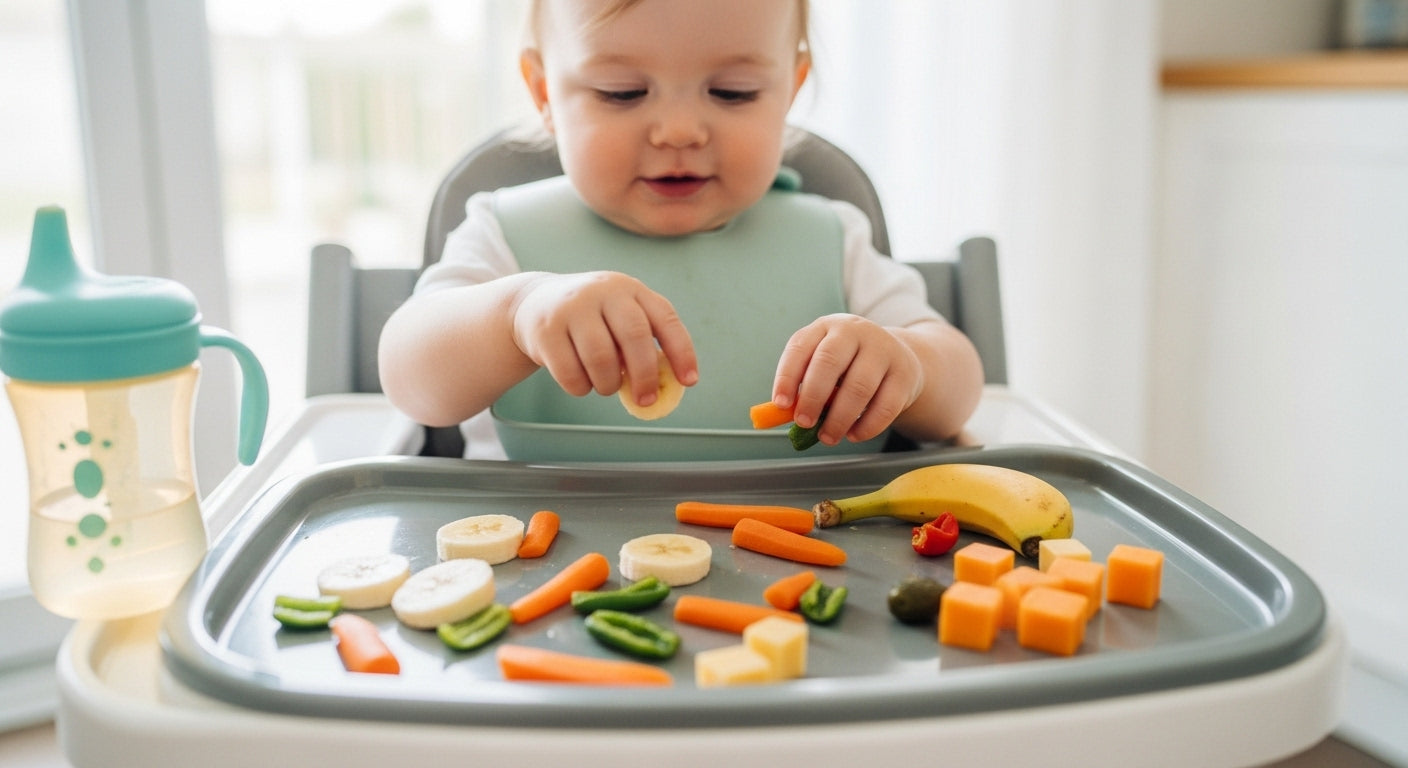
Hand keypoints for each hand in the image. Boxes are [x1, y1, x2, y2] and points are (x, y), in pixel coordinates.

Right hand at [510, 271, 696, 405]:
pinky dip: (581, 388)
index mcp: (630, 289)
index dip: (681, 352)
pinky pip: (570, 373)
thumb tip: (664, 387)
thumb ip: (642, 345)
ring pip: (601, 359)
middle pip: (634, 337)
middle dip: (645, 376)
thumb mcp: (618, 319)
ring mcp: (572, 308)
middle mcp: (603, 291)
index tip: (689, 381)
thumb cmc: (592, 321)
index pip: (665, 319)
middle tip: (646, 400)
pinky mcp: (545, 329)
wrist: (533, 304)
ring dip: (608, 384)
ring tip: (606, 385)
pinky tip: (581, 382)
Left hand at [772, 314, 922, 445]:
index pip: (800, 347)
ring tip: (827, 437)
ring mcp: (883, 349)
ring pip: (859, 387)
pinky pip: (885, 405)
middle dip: (813, 397)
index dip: (787, 376)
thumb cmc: (849, 364)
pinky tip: (854, 435)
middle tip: (803, 423)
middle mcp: (855, 331)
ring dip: (839, 418)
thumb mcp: (824, 365)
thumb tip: (782, 414)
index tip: (780, 404)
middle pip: (829, 362)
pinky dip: (867, 426)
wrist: (898, 356)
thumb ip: (804, 384)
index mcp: (826, 326)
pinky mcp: (905, 373)